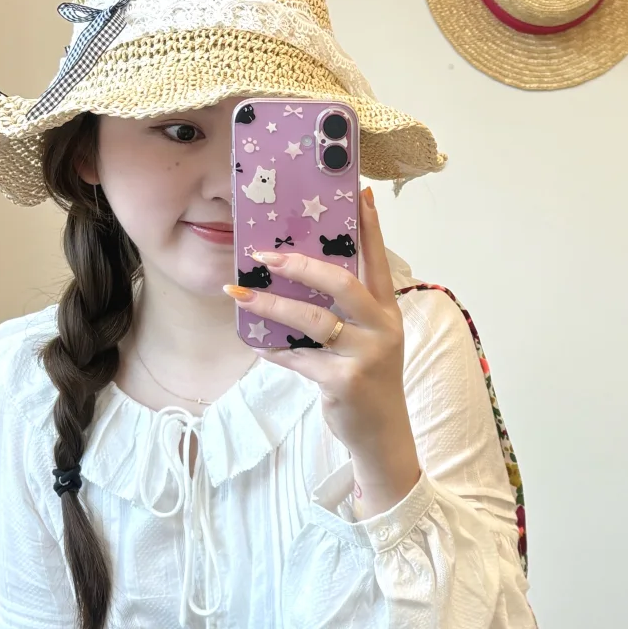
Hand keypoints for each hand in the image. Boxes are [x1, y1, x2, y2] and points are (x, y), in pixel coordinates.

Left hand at [224, 187, 420, 514]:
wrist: (381, 435)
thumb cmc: (369, 381)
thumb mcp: (370, 340)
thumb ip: (347, 312)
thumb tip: (298, 277)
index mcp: (388, 311)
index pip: (377, 260)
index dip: (369, 227)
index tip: (359, 193)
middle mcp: (381, 328)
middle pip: (340, 283)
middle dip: (299, 264)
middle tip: (264, 254)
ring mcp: (364, 355)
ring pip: (312, 320)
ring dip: (271, 305)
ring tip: (239, 295)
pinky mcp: (343, 381)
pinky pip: (298, 357)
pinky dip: (274, 349)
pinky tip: (257, 342)